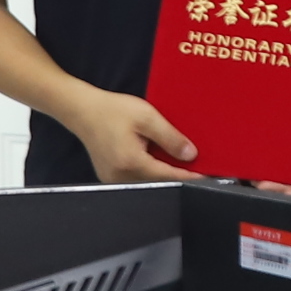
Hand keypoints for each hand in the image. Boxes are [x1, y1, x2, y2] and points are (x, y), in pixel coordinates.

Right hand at [66, 86, 197, 183]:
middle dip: (178, 174)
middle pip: (158, 181)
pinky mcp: (109, 175)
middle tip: (197, 167)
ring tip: (180, 162)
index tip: (208, 177)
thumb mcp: (147, 117)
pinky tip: (157, 159)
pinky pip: (136, 177)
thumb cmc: (112, 110)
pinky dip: (149, 170)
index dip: (190, 176)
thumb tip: (191, 155)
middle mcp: (120, 175)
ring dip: (163, 173)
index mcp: (130, 162)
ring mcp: (112, 178)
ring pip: (147, 181)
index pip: (168, 176)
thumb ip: (170, 138)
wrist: (82, 110)